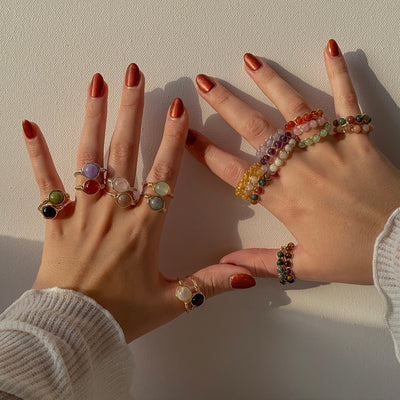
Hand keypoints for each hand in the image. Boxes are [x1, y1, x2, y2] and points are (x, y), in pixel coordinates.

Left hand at [22, 64, 255, 342]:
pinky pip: (45, 182)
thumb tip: (249, 275)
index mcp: (144, 228)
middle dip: (132, 110)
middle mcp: (115, 211)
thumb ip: (210, 283)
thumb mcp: (171, 301)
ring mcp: (83, 212)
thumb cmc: (121, 315)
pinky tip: (29, 125)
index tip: (176, 107)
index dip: (172, 139)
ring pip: (89, 156)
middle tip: (135, 74)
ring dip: (94, 117)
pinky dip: (37, 154)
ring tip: (97, 82)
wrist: (73, 331)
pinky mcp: (57, 219)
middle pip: (125, 152)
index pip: (164, 174)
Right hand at [186, 40, 399, 284]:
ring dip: (269, 81)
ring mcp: (329, 149)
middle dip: (226, 104)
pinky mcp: (358, 139)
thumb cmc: (355, 256)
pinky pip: (347, 100)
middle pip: (255, 130)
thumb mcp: (306, 266)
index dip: (206, 152)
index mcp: (284, 199)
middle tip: (204, 83)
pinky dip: (339, 73)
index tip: (186, 136)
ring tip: (249, 60)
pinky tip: (328, 48)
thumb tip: (228, 265)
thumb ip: (263, 262)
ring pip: (293, 108)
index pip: (234, 171)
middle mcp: (300, 169)